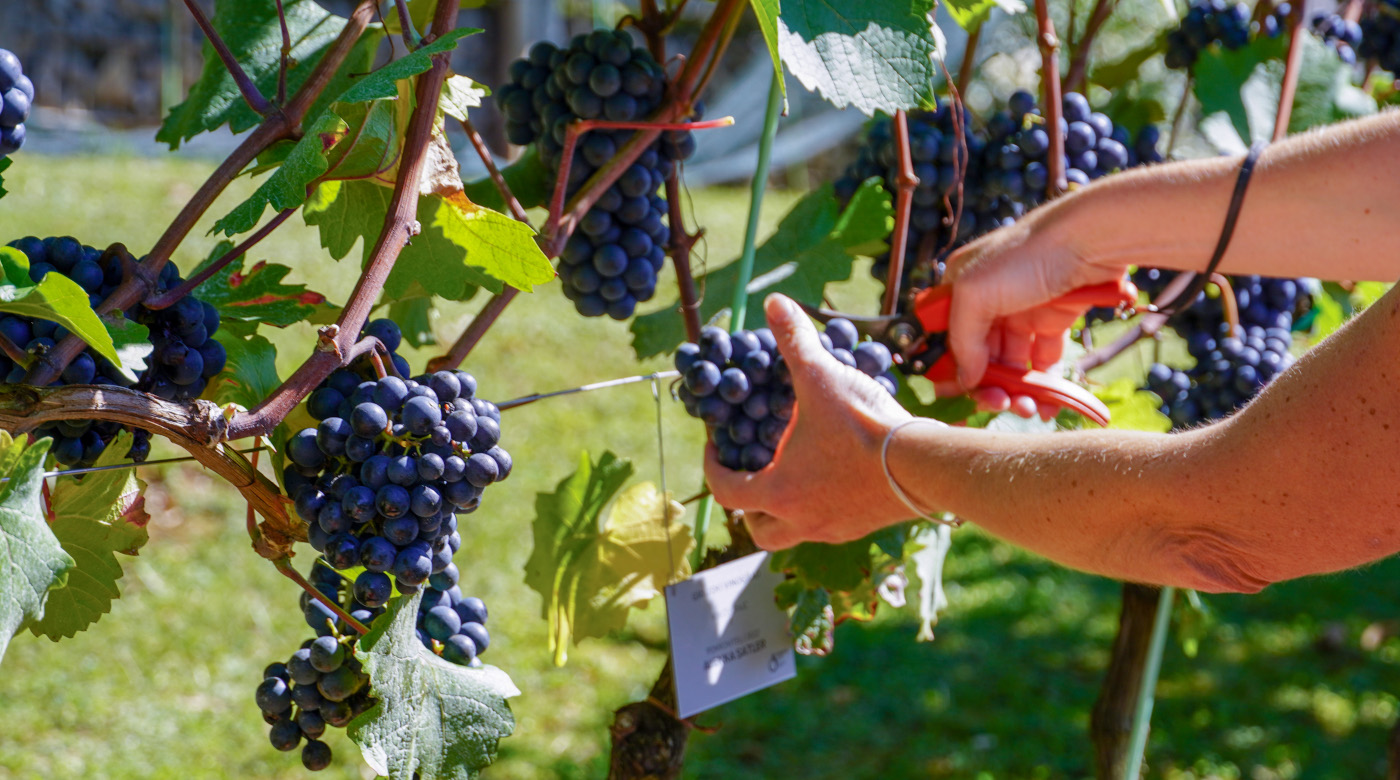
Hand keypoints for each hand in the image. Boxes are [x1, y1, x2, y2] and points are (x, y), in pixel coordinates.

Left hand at [704, 294, 913, 549]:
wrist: (924, 464)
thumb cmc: (863, 425)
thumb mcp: (821, 376)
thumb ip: (794, 340)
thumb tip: (774, 302)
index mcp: (777, 492)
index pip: (726, 491)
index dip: (713, 467)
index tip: (716, 446)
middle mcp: (800, 520)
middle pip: (757, 529)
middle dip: (748, 505)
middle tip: (751, 472)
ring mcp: (833, 529)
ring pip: (793, 533)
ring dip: (784, 511)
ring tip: (790, 477)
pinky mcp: (862, 527)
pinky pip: (828, 525)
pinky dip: (819, 507)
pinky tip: (832, 476)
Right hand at [940, 211, 1130, 417]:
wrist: (1091, 239)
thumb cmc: (1028, 256)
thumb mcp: (975, 294)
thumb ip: (962, 339)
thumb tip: (965, 377)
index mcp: (962, 289)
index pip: (948, 338)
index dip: (951, 369)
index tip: (957, 398)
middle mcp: (990, 301)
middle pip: (981, 356)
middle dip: (988, 385)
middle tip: (999, 404)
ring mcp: (1023, 311)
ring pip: (1013, 363)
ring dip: (1016, 390)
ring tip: (1027, 409)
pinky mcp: (1055, 318)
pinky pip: (1044, 360)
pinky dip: (1044, 385)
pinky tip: (1046, 405)